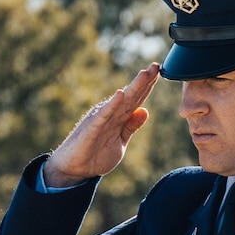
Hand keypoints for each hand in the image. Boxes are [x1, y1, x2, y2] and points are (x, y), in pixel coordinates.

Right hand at [42, 63, 158, 187]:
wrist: (74, 169)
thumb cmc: (95, 155)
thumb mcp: (120, 142)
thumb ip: (131, 127)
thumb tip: (144, 110)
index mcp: (119, 117)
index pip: (136, 99)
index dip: (148, 86)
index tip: (161, 71)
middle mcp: (111, 113)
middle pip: (131, 95)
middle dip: (144, 81)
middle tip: (157, 66)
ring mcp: (101, 118)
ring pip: (121, 101)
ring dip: (133, 87)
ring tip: (145, 73)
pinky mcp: (92, 127)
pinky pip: (104, 115)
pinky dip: (112, 104)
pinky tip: (121, 94)